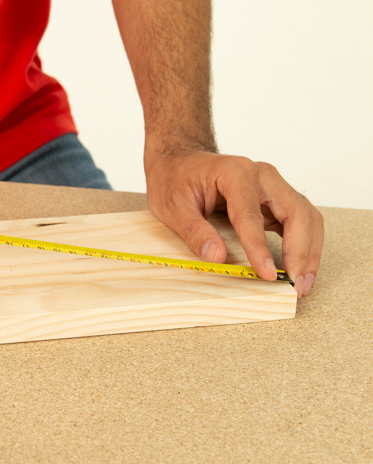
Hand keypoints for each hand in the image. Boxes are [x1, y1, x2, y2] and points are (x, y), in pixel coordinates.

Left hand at [145, 150, 323, 297]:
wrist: (179, 161)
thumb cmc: (175, 180)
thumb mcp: (174, 207)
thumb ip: (195, 232)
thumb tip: (217, 258)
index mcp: (236, 173)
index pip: (252, 216)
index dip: (260, 248)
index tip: (267, 274)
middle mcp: (262, 176)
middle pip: (297, 213)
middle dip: (300, 252)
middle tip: (296, 285)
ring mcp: (272, 186)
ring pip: (306, 217)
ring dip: (308, 251)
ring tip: (302, 282)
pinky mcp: (274, 198)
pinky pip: (298, 221)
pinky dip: (303, 245)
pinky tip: (298, 267)